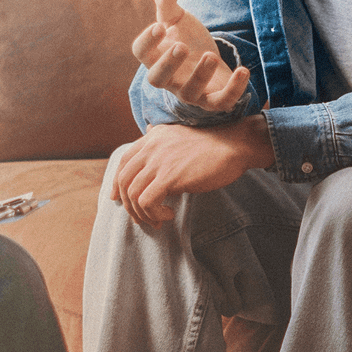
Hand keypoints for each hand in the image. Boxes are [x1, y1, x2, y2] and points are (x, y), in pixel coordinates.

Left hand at [111, 117, 274, 226]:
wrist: (233, 145)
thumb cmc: (211, 145)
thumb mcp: (179, 136)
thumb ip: (161, 138)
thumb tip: (148, 130)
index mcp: (152, 138)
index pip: (123, 162)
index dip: (117, 184)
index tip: (120, 200)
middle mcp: (151, 147)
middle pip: (124, 181)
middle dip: (129, 205)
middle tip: (142, 219)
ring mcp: (159, 161)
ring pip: (133, 194)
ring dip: (142, 213)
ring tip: (158, 220)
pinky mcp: (170, 176)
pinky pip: (146, 201)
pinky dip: (154, 214)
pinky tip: (168, 215)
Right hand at [131, 0, 250, 113]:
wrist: (211, 60)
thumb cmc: (188, 38)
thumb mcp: (178, 19)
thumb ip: (169, 4)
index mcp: (156, 56)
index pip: (141, 53)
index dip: (147, 41)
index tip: (159, 27)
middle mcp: (169, 78)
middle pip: (156, 79)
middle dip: (168, 64)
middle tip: (181, 46)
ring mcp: (190, 91)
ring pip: (188, 93)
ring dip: (200, 75)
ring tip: (210, 55)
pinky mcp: (212, 100)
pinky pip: (221, 102)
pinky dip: (233, 89)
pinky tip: (243, 70)